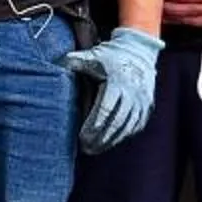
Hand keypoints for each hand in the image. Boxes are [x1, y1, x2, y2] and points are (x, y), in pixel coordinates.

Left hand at [63, 24, 161, 152]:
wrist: (138, 51)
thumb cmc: (109, 56)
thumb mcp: (91, 56)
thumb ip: (74, 62)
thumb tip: (54, 67)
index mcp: (117, 83)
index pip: (105, 110)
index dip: (93, 126)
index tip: (81, 138)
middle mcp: (132, 94)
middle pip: (116, 123)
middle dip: (100, 139)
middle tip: (86, 149)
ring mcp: (142, 102)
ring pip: (127, 128)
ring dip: (111, 141)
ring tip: (95, 150)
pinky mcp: (147, 107)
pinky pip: (135, 126)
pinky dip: (122, 136)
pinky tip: (110, 142)